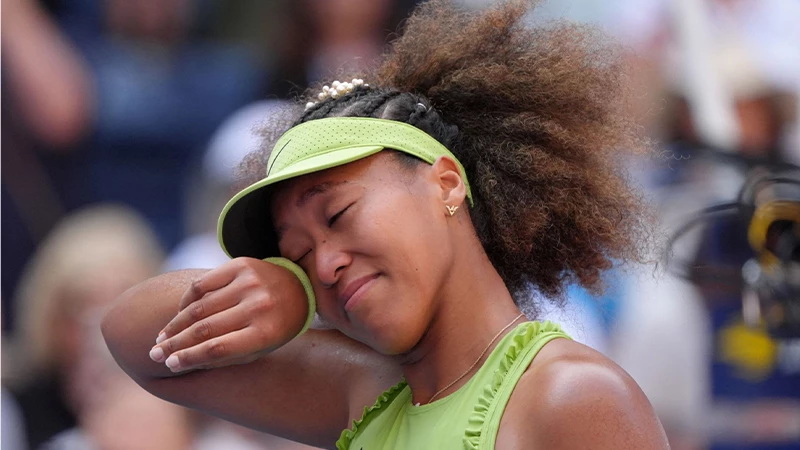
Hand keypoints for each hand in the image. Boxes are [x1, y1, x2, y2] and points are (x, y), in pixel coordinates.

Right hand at [149, 257, 308, 372]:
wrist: (298, 289)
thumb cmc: (274, 328)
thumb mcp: (258, 349)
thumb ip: (223, 357)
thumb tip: (177, 362)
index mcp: (266, 332)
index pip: (218, 348)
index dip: (189, 357)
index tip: (169, 365)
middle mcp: (259, 306)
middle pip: (205, 328)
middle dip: (175, 344)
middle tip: (154, 354)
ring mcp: (250, 283)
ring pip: (199, 307)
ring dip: (175, 324)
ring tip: (161, 338)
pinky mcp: (241, 265)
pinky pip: (202, 284)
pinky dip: (186, 300)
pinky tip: (179, 313)